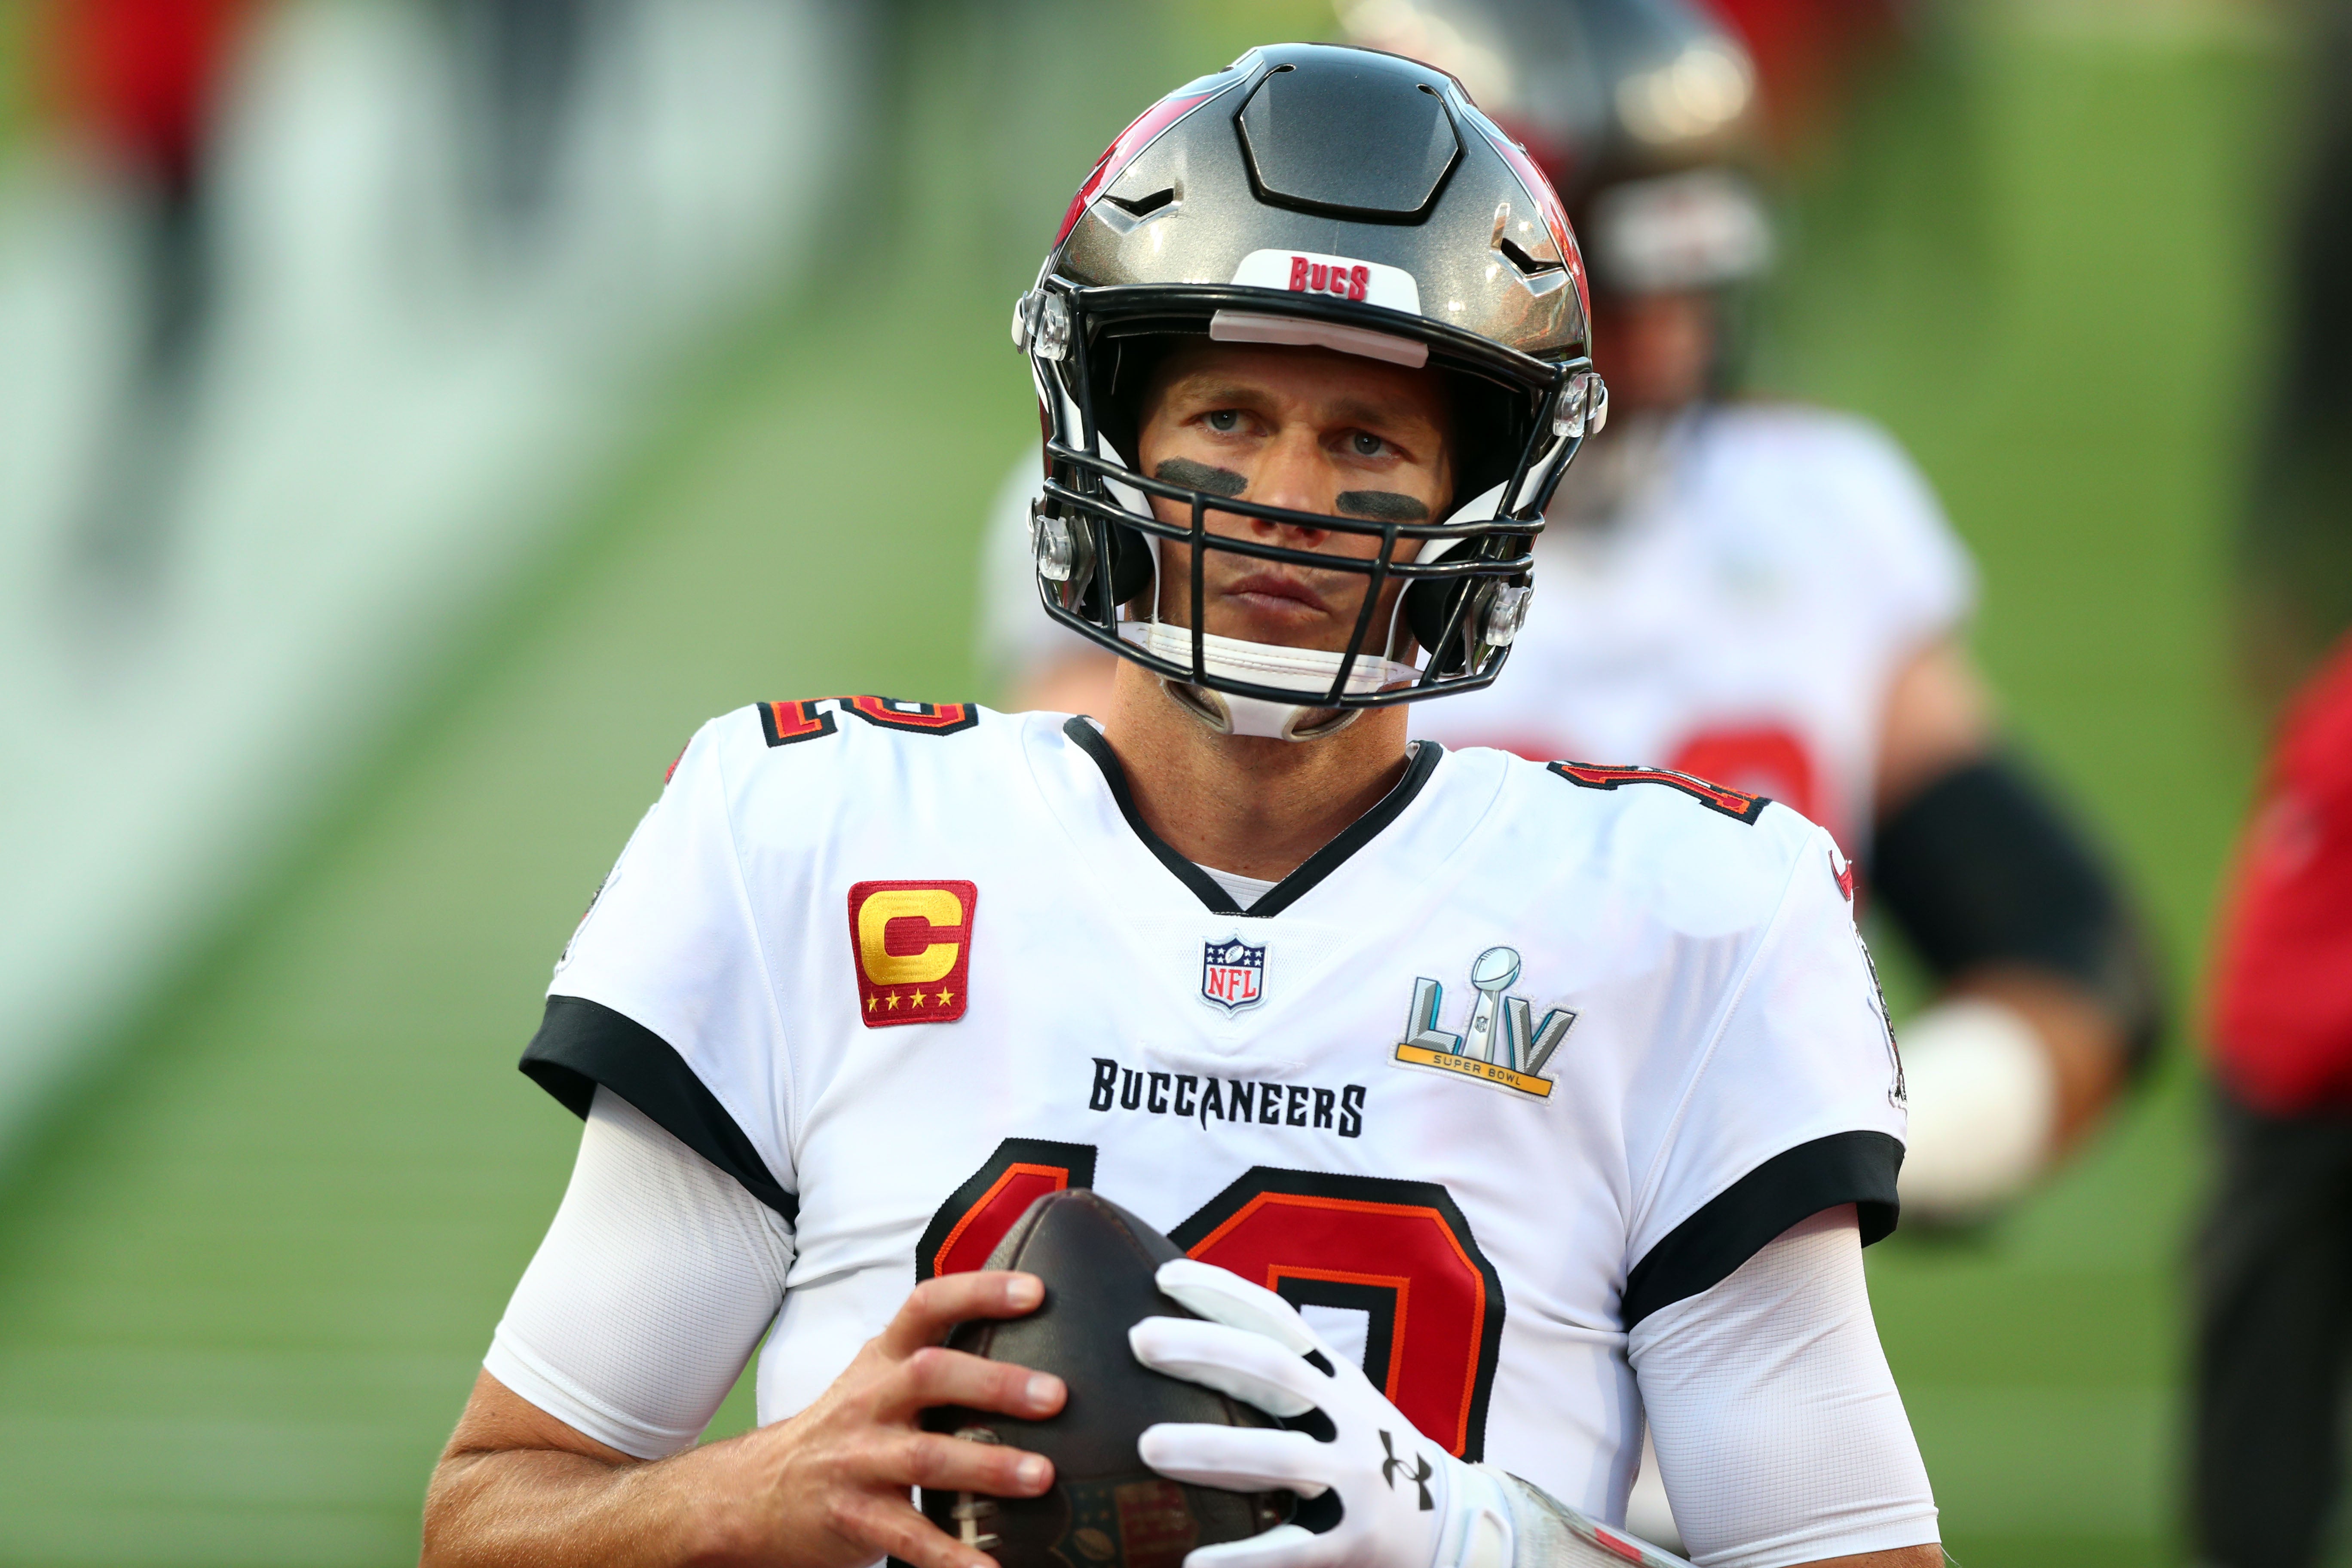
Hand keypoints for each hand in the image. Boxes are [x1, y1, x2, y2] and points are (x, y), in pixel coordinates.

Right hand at [718, 1269, 1065, 1567]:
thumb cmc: (843, 1428)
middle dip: (994, 1384)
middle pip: (930, 1376)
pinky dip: (952, 1556)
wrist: (760, 1491)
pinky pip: (909, 1538)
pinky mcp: (856, 1517)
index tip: (1033, 1291)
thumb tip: (1028, 1348)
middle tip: (1054, 1396)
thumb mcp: (878, 1377)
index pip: (926, 1307)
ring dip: (988, 1466)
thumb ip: (938, 1357)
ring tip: (1041, 1476)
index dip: (978, 1292)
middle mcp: (870, 1402)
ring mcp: (859, 1460)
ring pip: (926, 1457)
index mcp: (882, 1360)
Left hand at [1128, 1259, 1513, 1567]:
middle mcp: (1349, 1418)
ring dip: (1213, 1448)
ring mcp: (1358, 1479)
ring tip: (1148, 1445)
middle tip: (1139, 1339)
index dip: (1226, 1294)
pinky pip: (1296, 1548)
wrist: (1453, 1524)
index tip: (1165, 1276)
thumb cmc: (1366, 1454)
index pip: (1280, 1322)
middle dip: (1207, 1351)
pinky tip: (1195, 1562)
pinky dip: (1245, 1557)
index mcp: (1337, 1380)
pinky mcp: (1357, 1541)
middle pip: (1275, 1371)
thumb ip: (1284, 1378)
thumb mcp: (1339, 1401)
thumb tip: (1189, 1346)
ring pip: (1281, 1456)